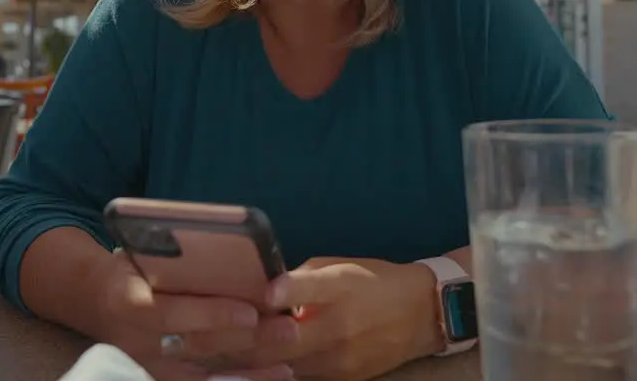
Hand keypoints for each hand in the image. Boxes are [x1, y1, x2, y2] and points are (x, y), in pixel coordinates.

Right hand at [91, 250, 294, 380]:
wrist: (99, 300)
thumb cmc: (133, 266)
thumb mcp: (140, 250)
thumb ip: (170, 252)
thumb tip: (224, 243)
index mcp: (127, 300)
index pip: (170, 313)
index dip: (210, 314)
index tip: (250, 311)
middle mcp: (137, 340)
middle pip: (197, 344)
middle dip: (245, 337)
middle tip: (286, 327)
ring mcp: (150, 364)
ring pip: (206, 370)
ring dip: (251, 363)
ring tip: (288, 350)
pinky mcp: (164, 378)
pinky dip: (244, 380)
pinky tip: (278, 373)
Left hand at [243, 257, 440, 380]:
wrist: (422, 314)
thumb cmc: (374, 281)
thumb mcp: (341, 266)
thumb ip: (302, 278)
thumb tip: (264, 291)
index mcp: (342, 285)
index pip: (308, 288)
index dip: (280, 292)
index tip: (259, 294)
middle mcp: (341, 324)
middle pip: (284, 340)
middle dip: (245, 337)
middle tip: (214, 331)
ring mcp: (342, 357)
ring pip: (285, 365)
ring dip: (255, 358)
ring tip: (224, 349)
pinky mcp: (344, 379)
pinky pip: (300, 376)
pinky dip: (278, 369)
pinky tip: (260, 361)